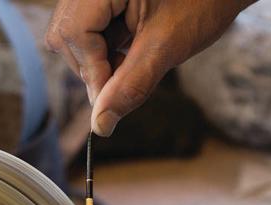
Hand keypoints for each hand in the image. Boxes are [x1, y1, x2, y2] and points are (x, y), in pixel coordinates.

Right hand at [46, 0, 252, 136]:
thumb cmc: (204, 1)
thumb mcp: (165, 48)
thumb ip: (130, 86)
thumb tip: (100, 125)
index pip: (74, 31)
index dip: (90, 68)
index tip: (109, 96)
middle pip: (66, 34)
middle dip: (91, 65)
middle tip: (123, 78)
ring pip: (73, 35)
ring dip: (98, 60)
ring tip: (132, 58)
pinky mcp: (104, 1)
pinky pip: (89, 29)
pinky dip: (106, 49)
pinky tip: (130, 48)